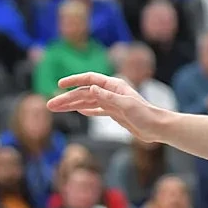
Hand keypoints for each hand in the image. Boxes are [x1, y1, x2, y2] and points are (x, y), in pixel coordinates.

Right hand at [47, 72, 165, 143]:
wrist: (157, 127)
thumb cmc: (145, 115)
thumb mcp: (125, 105)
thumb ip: (108, 97)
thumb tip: (91, 88)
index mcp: (115, 86)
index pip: (90, 79)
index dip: (75, 80)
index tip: (60, 85)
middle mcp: (112, 92)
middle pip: (85, 92)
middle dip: (67, 98)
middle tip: (50, 105)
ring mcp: (113, 102)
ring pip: (88, 101)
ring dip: (72, 105)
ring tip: (56, 109)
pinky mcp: (115, 113)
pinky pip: (97, 109)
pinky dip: (87, 109)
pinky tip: (78, 110)